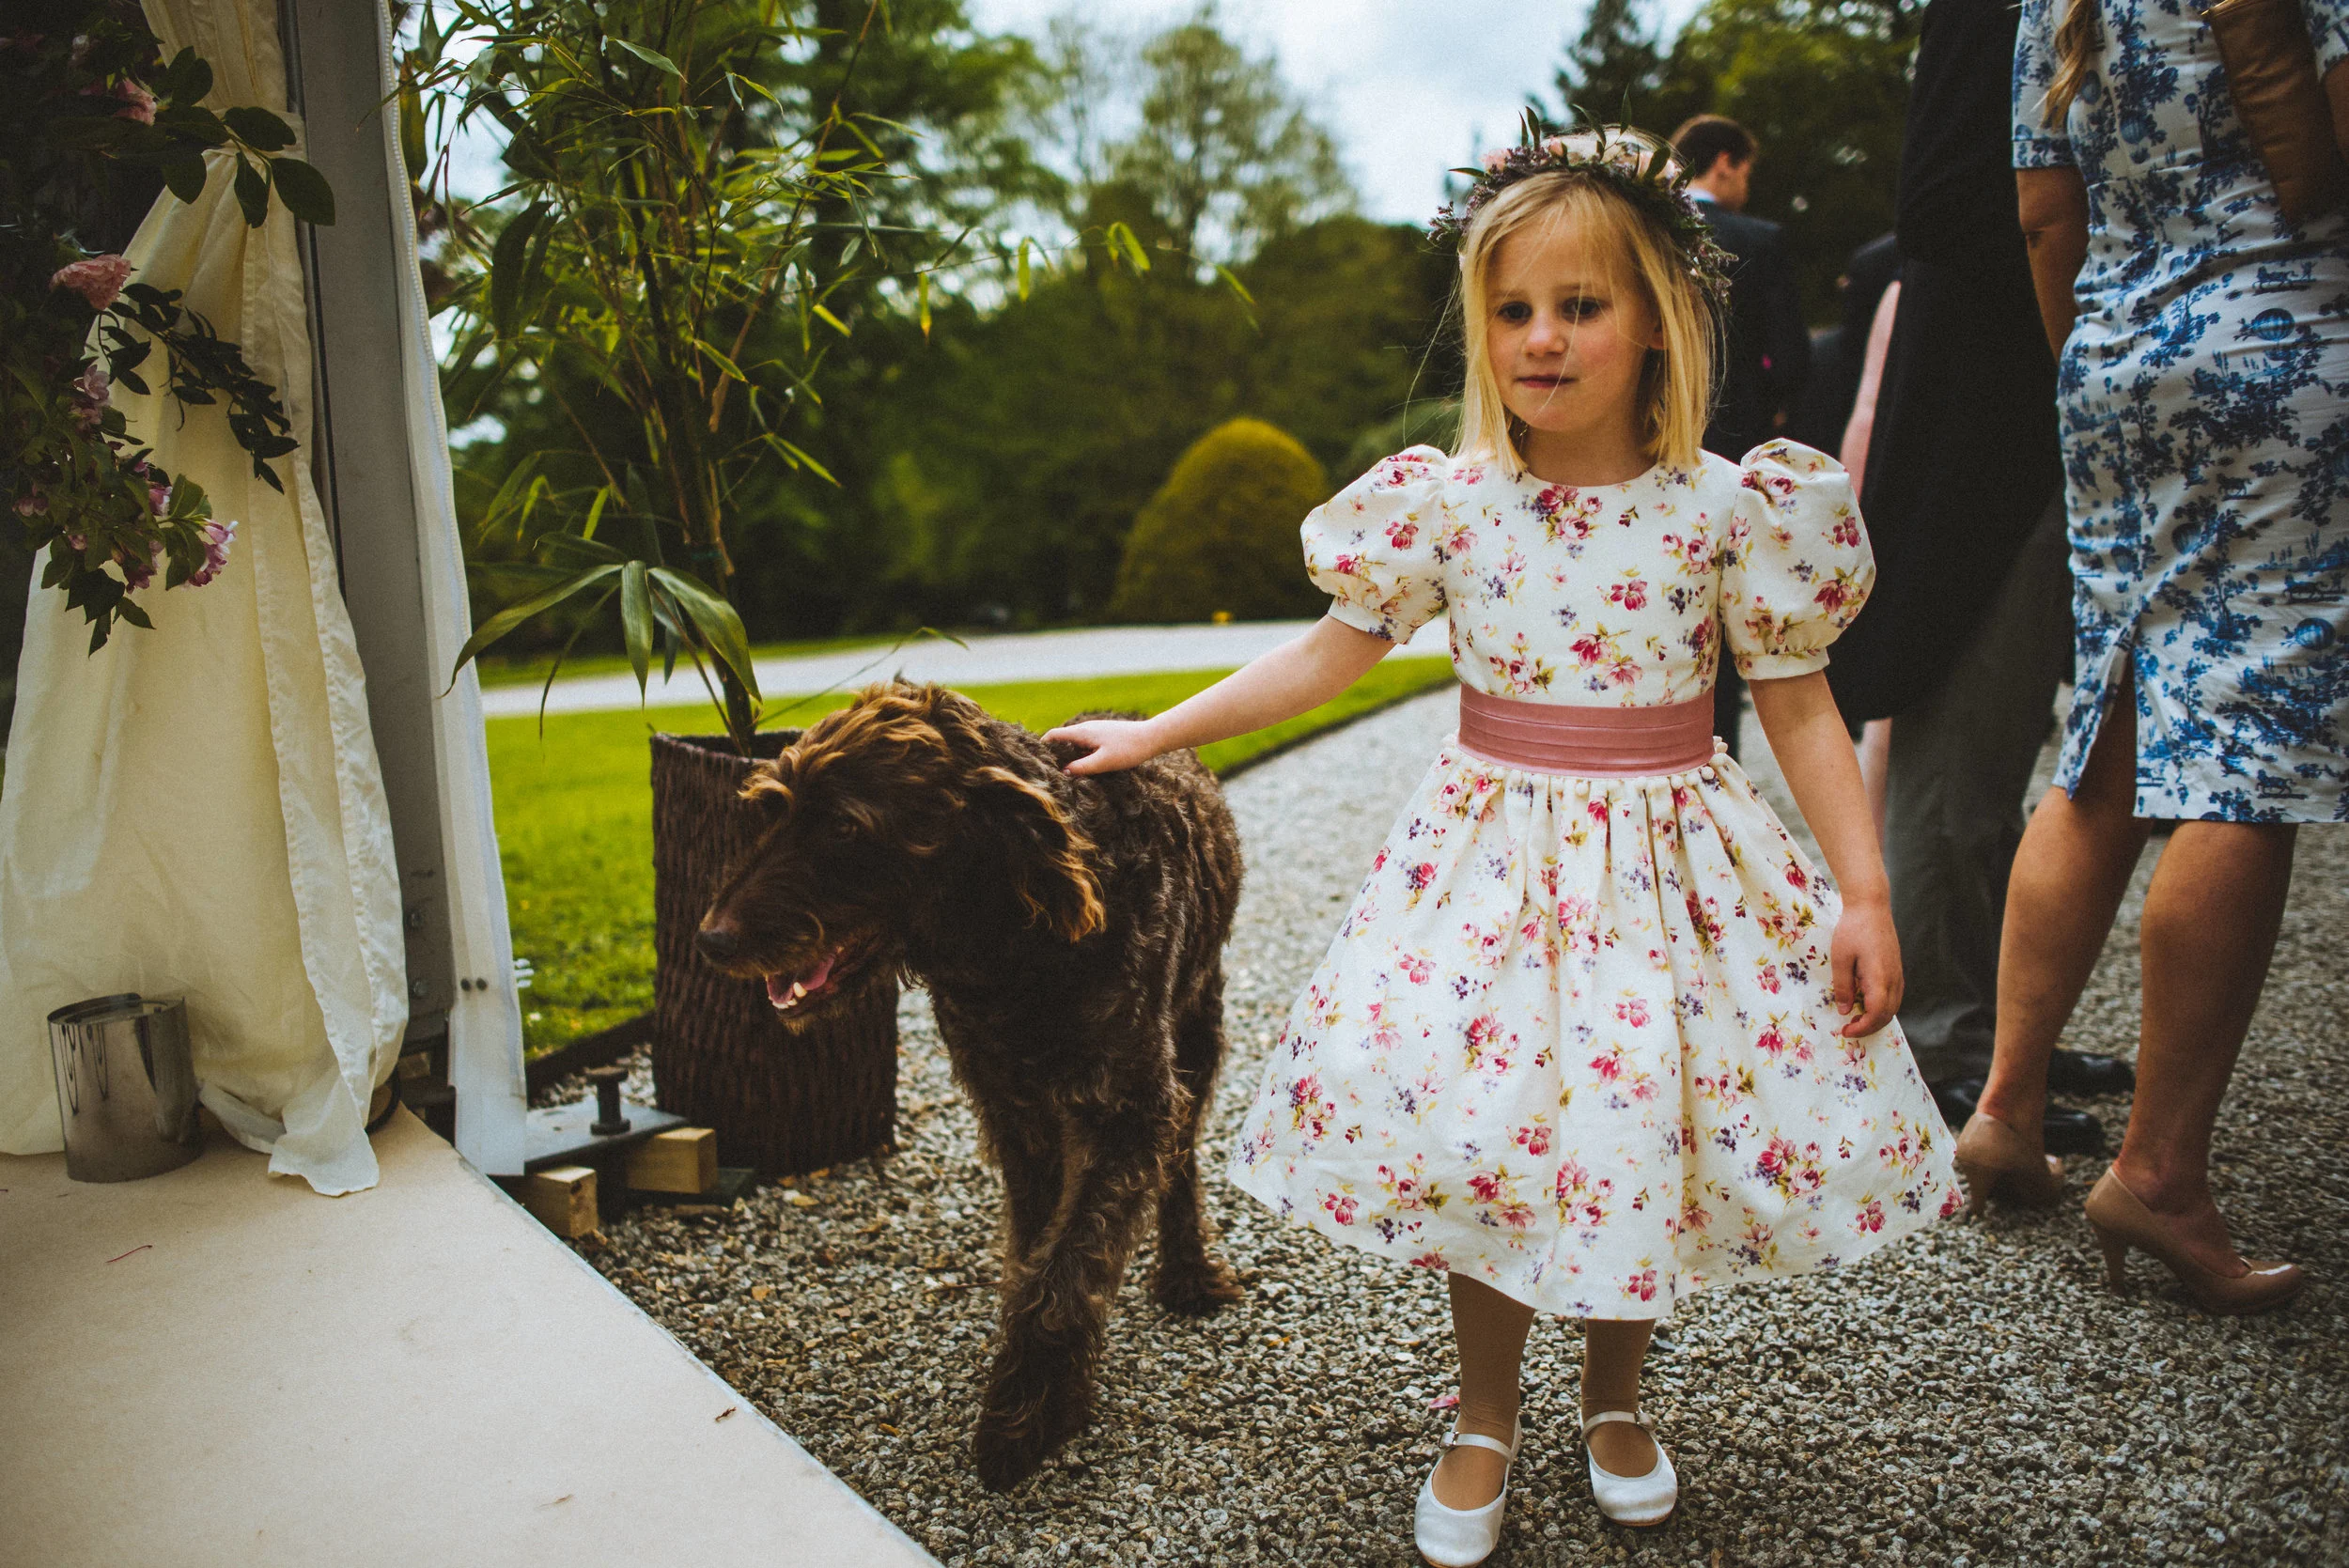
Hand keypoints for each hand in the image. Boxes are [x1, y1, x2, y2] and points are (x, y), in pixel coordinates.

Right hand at [1043, 717, 1162, 775]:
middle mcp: (1086, 729)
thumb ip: (1082, 767)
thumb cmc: (1128, 749)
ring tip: (1065, 772)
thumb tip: (1063, 772)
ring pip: (1075, 743)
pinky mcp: (1104, 736)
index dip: (1042, 746)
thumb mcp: (1104, 762)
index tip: (1035, 759)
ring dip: (1069, 755)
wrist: (1152, 737)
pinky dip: (1080, 754)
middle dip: (1054, 753)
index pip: (1054, 735)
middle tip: (1048, 771)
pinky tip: (1085, 767)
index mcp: (1082, 732)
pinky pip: (1086, 744)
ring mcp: (1096, 731)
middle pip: (1062, 739)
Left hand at [1830, 897, 1902, 1037]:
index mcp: (1880, 978)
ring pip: (1893, 1007)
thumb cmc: (1852, 929)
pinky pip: (1894, 996)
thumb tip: (1845, 1010)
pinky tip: (1865, 1003)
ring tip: (1855, 1018)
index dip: (1862, 1027)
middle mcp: (1894, 979)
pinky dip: (1882, 1007)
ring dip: (1876, 1018)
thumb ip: (1843, 987)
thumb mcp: (1840, 959)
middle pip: (1888, 1015)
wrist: (1871, 906)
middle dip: (1869, 1027)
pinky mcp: (1897, 969)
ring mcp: (1898, 974)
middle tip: (1848, 1028)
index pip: (1877, 1014)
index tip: (1845, 1031)